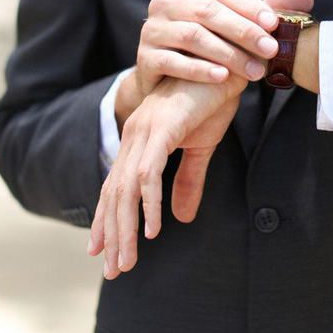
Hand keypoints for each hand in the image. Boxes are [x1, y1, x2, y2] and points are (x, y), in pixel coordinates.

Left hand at [88, 72, 246, 279]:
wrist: (229, 62)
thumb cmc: (213, 98)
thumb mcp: (201, 147)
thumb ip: (188, 181)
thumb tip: (181, 218)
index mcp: (140, 139)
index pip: (116, 187)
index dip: (108, 220)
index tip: (103, 253)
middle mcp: (135, 136)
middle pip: (115, 194)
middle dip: (112, 234)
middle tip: (113, 270)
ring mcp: (145, 132)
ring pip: (127, 191)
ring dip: (126, 229)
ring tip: (127, 261)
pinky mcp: (162, 129)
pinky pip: (149, 175)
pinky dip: (148, 204)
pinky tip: (152, 230)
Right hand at [133, 0, 314, 97]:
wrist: (168, 85)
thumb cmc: (209, 49)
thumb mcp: (237, 28)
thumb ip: (268, 12)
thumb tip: (307, 0)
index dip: (250, 6)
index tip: (274, 24)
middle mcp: (166, 3)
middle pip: (208, 12)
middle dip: (243, 31)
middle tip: (271, 49)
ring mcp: (152, 29)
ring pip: (192, 36)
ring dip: (227, 53)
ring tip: (253, 71)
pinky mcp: (144, 57)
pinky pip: (172, 61)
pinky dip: (199, 69)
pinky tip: (222, 77)